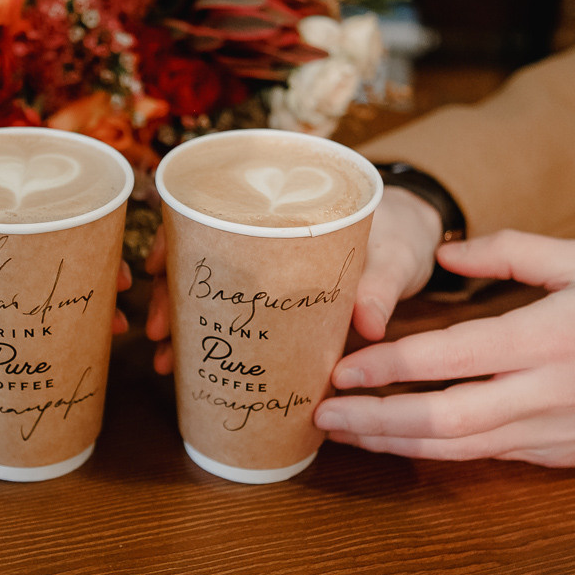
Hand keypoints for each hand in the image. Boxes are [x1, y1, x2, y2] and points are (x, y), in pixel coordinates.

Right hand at [143, 185, 444, 373]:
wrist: (421, 236)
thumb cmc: (403, 234)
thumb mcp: (394, 258)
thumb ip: (382, 289)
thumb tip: (370, 326)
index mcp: (284, 210)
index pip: (209, 213)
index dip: (173, 240)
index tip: (153, 271)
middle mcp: (266, 237)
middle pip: (198, 259)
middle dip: (170, 298)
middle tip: (158, 334)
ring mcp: (268, 268)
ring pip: (210, 291)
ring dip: (183, 323)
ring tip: (166, 360)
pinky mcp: (279, 298)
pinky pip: (236, 313)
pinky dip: (211, 335)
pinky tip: (192, 364)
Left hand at [315, 230, 574, 478]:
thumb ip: (513, 251)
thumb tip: (446, 258)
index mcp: (550, 336)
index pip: (451, 357)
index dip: (389, 365)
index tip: (343, 366)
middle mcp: (543, 392)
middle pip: (440, 419)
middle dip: (374, 419)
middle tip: (323, 411)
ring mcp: (545, 432)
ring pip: (452, 449)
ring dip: (391, 442)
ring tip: (342, 431)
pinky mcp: (550, 457)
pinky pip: (477, 458)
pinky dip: (428, 451)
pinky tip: (393, 439)